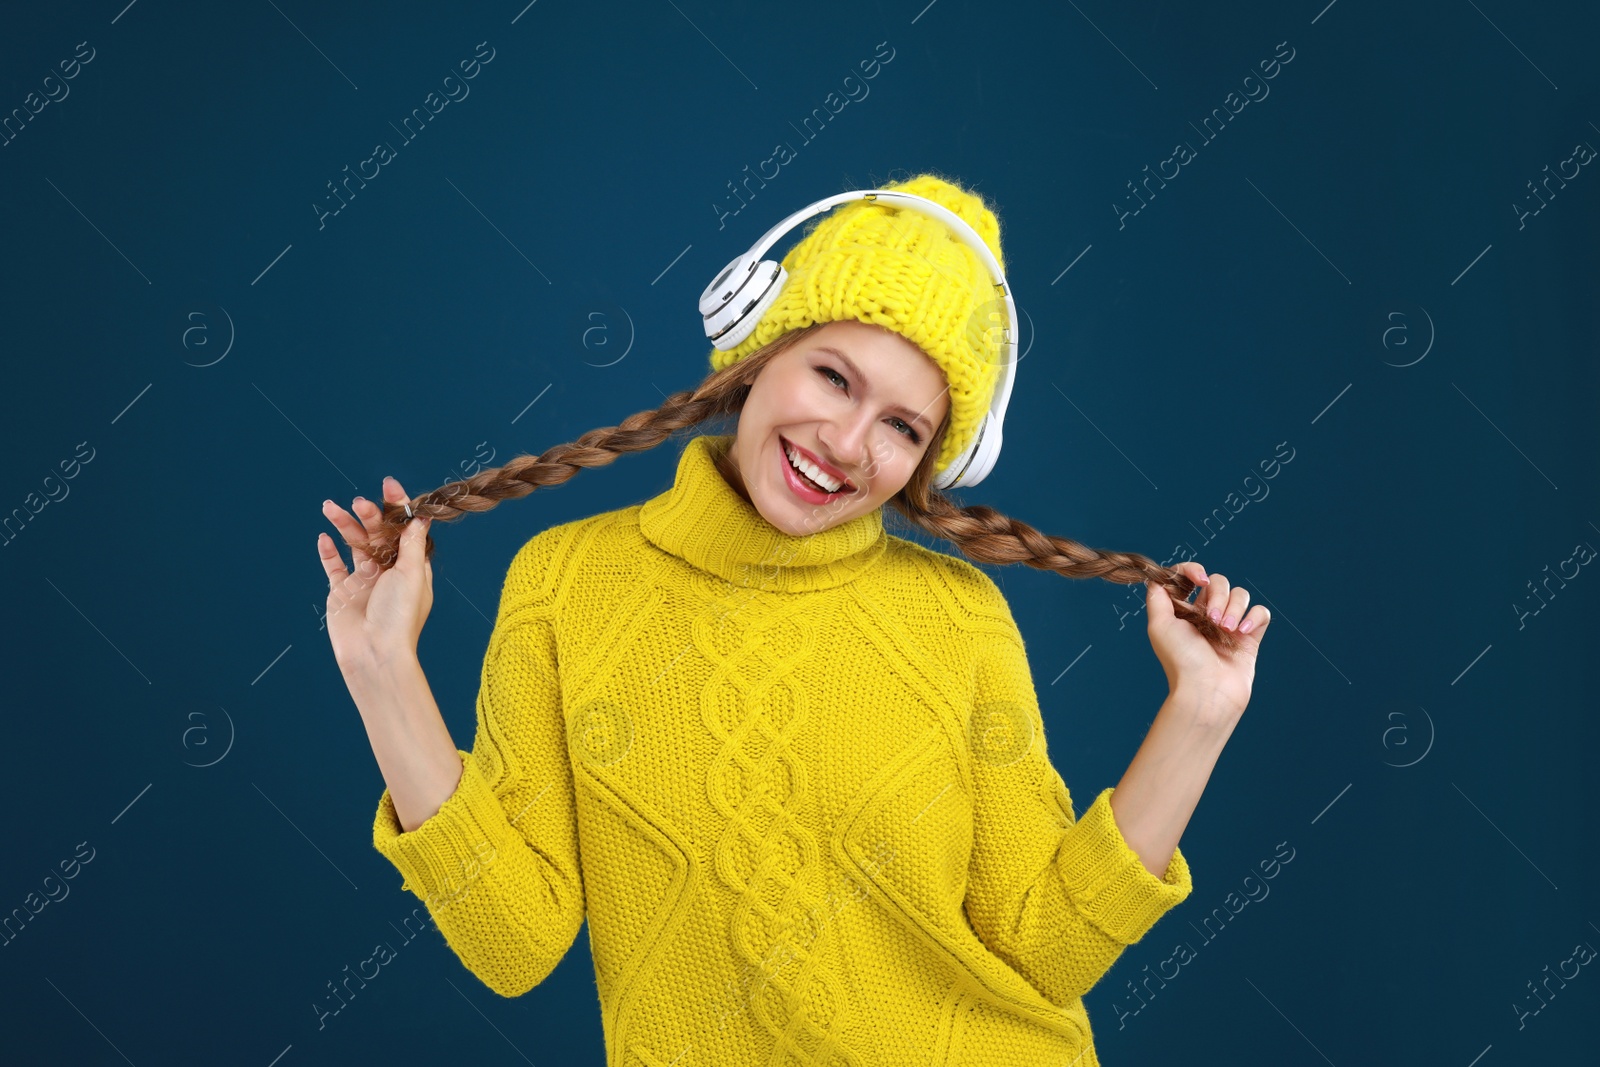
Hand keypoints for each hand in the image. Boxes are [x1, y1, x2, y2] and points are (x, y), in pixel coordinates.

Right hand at [317, 475, 433, 674]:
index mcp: (411, 567)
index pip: (404, 530)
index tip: (389, 486)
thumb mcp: (412, 574)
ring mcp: (364, 581)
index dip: (398, 508)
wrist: (374, 653)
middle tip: (359, 503)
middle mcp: (388, 571)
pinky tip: (323, 537)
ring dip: (343, 525)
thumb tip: (421, 516)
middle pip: (378, 534)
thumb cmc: (399, 616)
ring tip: (330, 508)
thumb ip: (412, 544)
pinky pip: (333, 567)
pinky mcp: (342, 592)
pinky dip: (328, 552)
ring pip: (353, 544)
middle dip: (369, 515)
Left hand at [1145, 562, 1270, 725]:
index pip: (1191, 577)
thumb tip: (1158, 576)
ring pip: (1240, 595)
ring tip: (1226, 630)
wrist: (1206, 692)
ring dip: (1234, 608)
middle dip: (1218, 596)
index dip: (1194, 571)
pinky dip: (1254, 617)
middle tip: (1212, 620)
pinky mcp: (1250, 637)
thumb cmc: (1181, 661)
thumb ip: (1157, 597)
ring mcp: (1230, 625)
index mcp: (1185, 611)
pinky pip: (1261, 612)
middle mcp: (1207, 615)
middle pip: (1219, 582)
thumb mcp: (1159, 626)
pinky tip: (1242, 632)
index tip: (1199, 579)